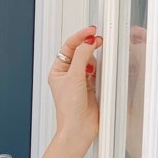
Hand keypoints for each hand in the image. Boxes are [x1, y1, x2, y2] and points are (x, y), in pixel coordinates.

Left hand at [48, 24, 102, 150]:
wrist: (79, 127)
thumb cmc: (69, 109)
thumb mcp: (74, 77)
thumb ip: (82, 56)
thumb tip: (88, 41)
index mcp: (57, 72)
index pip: (68, 47)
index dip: (80, 36)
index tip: (91, 30)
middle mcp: (67, 75)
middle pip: (80, 52)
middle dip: (88, 46)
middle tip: (98, 40)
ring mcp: (79, 80)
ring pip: (89, 60)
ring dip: (93, 59)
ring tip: (95, 63)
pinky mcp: (90, 86)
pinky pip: (97, 71)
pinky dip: (99, 69)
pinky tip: (99, 72)